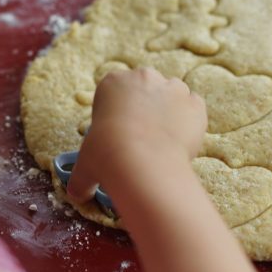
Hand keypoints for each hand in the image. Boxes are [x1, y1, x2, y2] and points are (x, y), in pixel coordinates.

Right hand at [67, 67, 206, 203]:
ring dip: (170, 114)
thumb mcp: (86, 164)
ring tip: (163, 143)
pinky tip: (180, 144)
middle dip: (147, 109)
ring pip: (173, 97)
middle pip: (148, 89)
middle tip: (144, 138)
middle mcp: (144, 77)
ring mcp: (173, 87)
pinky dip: (190, 124)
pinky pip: (194, 110)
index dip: (120, 113)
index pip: (118, 92)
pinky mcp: (195, 103)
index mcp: (113, 81)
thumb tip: (76, 195)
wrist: (142, 162)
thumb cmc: (106, 155)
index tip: (121, 133)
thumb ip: (81, 177)